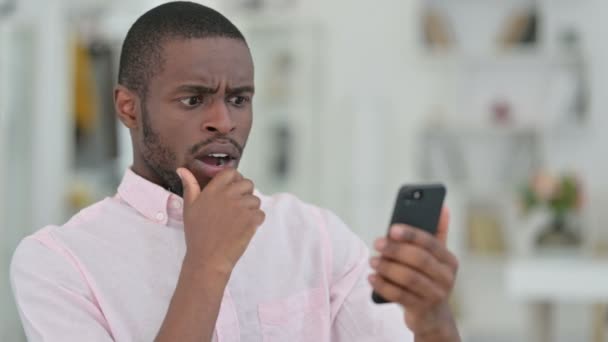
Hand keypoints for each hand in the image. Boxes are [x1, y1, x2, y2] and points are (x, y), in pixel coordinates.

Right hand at [177, 167, 264, 274]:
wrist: (207, 259)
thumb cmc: (197, 235)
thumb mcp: (189, 208)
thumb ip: (189, 186)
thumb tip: (182, 169)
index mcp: (212, 191)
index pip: (230, 173)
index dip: (235, 179)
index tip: (233, 189)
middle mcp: (227, 196)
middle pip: (248, 183)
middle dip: (246, 193)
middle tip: (238, 207)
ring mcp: (240, 207)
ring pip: (256, 200)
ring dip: (251, 209)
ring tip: (240, 220)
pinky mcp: (251, 220)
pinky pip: (261, 214)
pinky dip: (256, 221)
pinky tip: (245, 228)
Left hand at [369, 207, 459, 340]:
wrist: (433, 317)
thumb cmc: (429, 279)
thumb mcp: (436, 259)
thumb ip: (437, 234)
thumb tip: (443, 208)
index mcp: (449, 260)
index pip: (431, 243)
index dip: (411, 235)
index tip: (391, 229)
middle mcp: (446, 278)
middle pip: (419, 260)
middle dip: (396, 250)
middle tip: (377, 243)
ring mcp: (435, 295)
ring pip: (409, 278)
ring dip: (387, 267)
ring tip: (372, 260)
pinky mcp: (422, 310)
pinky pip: (400, 296)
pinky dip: (383, 285)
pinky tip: (372, 277)